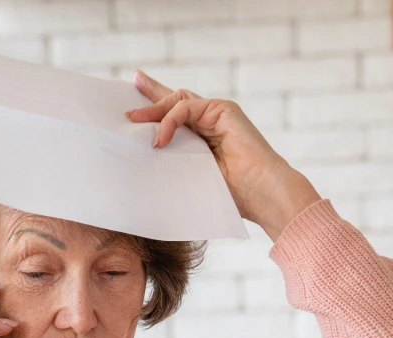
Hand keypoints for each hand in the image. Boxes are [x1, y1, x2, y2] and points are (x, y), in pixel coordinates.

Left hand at [125, 71, 320, 241]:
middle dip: (151, 94)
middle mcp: (211, 123)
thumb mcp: (190, 176)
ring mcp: (217, 114)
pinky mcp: (223, 110)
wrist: (262, 196)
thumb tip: (144, 157)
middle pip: (174, 101)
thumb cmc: (233, 196)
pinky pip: (186, 108)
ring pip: (177, 101)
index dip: (154, 109)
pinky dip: (170, 121)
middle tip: (131, 86)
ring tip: (132, 121)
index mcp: (204, 139)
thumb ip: (172, 161)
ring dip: (153, 110)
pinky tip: (160, 138)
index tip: (132, 111)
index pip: (174, 118)